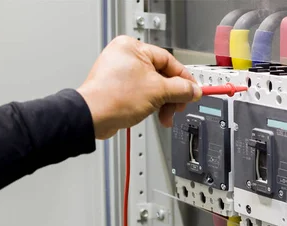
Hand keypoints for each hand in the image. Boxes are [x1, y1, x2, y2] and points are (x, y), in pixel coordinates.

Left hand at [77, 36, 201, 139]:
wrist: (92, 117)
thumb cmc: (114, 98)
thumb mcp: (158, 92)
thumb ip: (181, 89)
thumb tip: (194, 90)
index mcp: (133, 47)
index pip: (169, 61)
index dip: (184, 78)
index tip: (193, 90)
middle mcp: (125, 56)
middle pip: (162, 75)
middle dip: (172, 94)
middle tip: (179, 105)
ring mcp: (120, 72)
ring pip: (154, 86)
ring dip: (163, 102)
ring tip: (165, 115)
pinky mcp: (118, 86)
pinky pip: (143, 92)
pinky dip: (151, 103)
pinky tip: (154, 113)